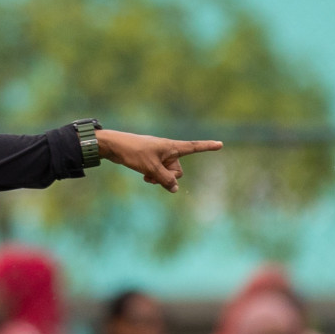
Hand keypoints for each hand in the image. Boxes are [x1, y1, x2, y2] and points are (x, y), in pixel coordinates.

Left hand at [96, 130, 222, 192]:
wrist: (114, 147)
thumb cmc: (133, 152)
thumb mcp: (151, 168)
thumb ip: (165, 179)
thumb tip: (175, 189)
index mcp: (171, 147)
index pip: (193, 147)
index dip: (207, 147)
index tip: (220, 144)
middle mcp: (168, 150)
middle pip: (178, 170)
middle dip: (168, 176)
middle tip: (153, 173)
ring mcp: (160, 156)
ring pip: (168, 174)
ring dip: (159, 178)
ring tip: (146, 175)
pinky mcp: (151, 161)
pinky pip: (159, 173)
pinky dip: (154, 177)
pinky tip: (144, 177)